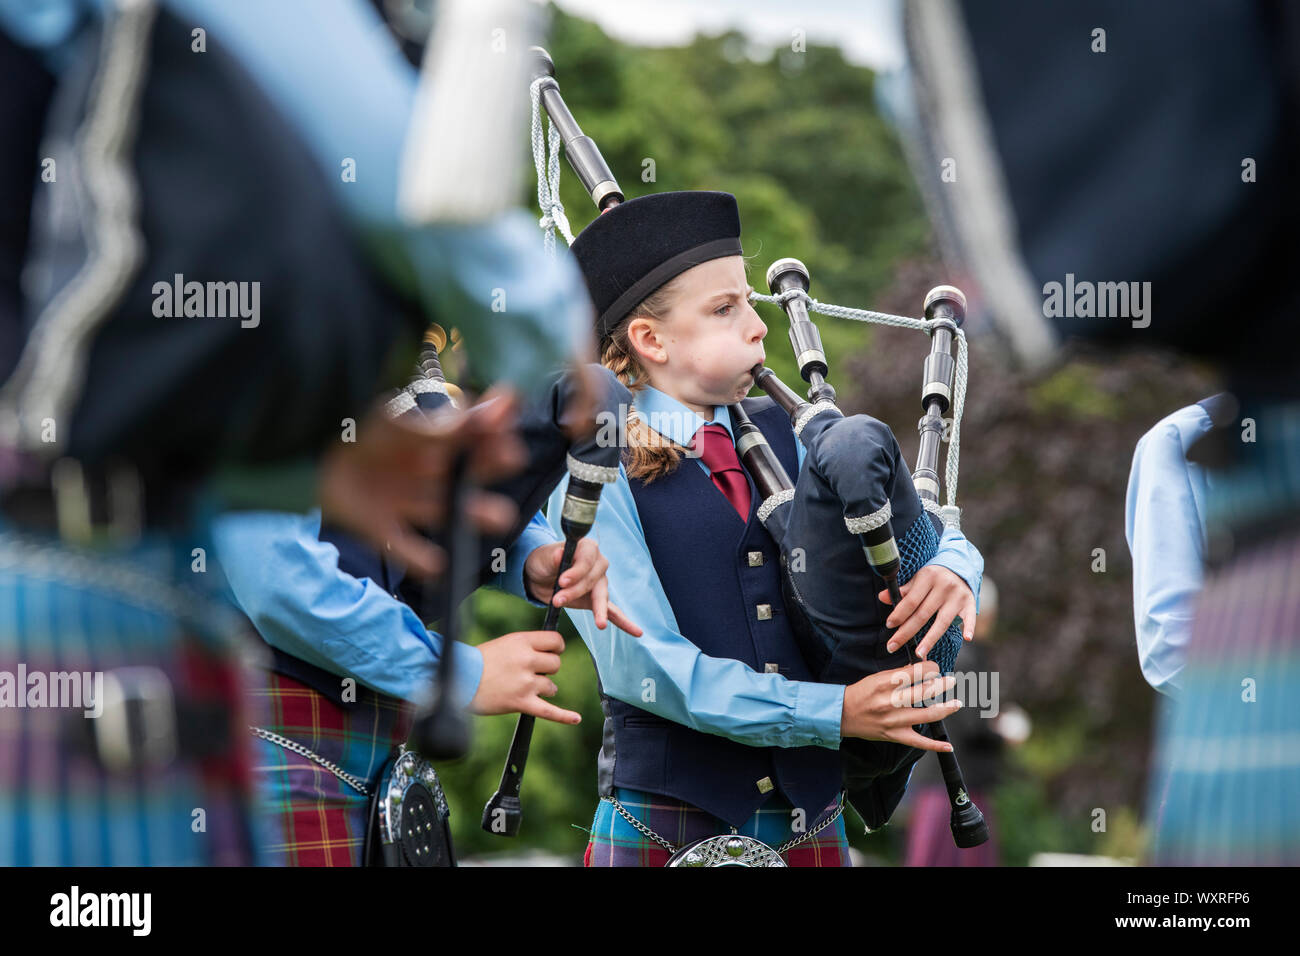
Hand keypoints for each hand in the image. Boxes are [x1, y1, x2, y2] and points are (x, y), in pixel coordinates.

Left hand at [318, 387, 525, 576]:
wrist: (292, 462)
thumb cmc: (345, 433)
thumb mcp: (389, 423)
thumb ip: (431, 426)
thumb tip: (475, 414)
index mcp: (422, 438)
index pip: (468, 429)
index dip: (491, 426)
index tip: (508, 422)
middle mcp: (420, 469)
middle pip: (465, 470)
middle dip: (491, 466)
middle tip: (511, 459)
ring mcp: (402, 499)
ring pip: (445, 509)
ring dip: (476, 513)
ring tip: (500, 517)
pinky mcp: (380, 527)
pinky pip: (405, 547)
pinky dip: (420, 558)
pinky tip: (436, 565)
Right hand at [469, 630, 580, 723]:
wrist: (458, 679)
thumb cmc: (478, 662)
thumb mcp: (504, 644)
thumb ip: (526, 646)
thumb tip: (549, 653)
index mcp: (522, 641)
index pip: (556, 641)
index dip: (556, 648)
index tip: (552, 653)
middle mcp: (527, 660)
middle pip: (556, 664)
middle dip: (547, 669)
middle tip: (531, 672)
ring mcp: (525, 682)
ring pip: (551, 686)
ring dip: (542, 689)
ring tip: (521, 687)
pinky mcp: (522, 703)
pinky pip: (549, 711)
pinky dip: (564, 716)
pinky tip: (576, 718)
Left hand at [523, 538, 643, 635]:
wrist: (541, 576)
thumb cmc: (545, 562)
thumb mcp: (545, 557)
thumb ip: (553, 557)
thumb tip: (559, 555)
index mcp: (588, 548)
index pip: (587, 560)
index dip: (576, 571)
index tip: (562, 581)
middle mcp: (598, 564)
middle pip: (593, 580)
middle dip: (576, 592)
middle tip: (557, 600)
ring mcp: (601, 582)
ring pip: (602, 597)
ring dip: (598, 611)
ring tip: (600, 624)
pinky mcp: (598, 599)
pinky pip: (613, 611)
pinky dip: (624, 622)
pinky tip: (637, 632)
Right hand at [840, 661, 960, 751]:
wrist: (843, 714)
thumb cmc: (862, 693)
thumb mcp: (878, 677)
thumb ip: (900, 674)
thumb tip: (923, 668)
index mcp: (885, 683)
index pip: (915, 672)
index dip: (930, 668)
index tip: (935, 668)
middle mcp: (891, 701)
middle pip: (924, 692)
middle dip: (942, 684)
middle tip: (951, 680)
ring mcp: (894, 720)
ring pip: (926, 715)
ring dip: (945, 709)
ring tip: (957, 703)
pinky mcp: (894, 735)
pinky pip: (918, 742)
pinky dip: (934, 746)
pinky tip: (948, 746)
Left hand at [878, 565, 976, 658]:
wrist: (960, 569)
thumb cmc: (933, 578)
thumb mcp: (918, 579)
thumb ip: (902, 590)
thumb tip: (882, 598)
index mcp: (928, 577)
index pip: (911, 600)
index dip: (899, 614)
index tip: (889, 626)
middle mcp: (944, 586)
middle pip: (923, 614)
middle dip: (906, 632)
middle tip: (892, 646)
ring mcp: (957, 596)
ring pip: (942, 622)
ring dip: (930, 640)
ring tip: (918, 653)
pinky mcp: (969, 603)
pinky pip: (970, 617)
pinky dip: (970, 627)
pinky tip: (966, 638)